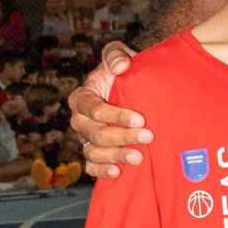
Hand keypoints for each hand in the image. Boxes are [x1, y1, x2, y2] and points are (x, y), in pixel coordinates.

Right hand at [69, 42, 152, 177]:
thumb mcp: (119, 55)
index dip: (115, 115)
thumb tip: (121, 66)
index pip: (93, 109)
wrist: (132, 89)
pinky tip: (119, 172)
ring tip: (138, 158)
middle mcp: (80, 120)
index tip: (140, 118)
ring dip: (116, 155)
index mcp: (81, 97)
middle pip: (95, 133)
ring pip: (94, 152)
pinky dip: (102, 171)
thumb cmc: (123, 70)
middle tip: (148, 136)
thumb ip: (116, 55)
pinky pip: (91, 166)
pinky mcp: (93, 153)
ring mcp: (85, 138)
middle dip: (122, 136)